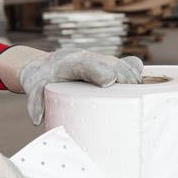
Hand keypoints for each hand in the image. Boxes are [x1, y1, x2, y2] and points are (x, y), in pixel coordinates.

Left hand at [0, 46, 143, 124]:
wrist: (47, 64)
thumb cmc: (42, 78)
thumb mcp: (34, 88)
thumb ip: (35, 102)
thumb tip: (38, 120)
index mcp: (70, 61)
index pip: (86, 63)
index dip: (99, 70)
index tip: (109, 81)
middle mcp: (89, 57)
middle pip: (113, 64)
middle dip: (124, 79)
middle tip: (131, 98)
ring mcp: (102, 60)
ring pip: (124, 66)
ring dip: (134, 81)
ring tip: (140, 99)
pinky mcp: (110, 65)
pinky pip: (129, 66)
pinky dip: (137, 77)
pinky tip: (143, 92)